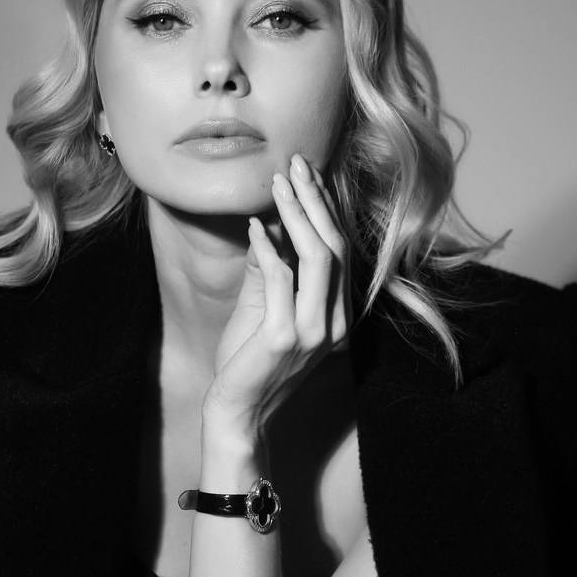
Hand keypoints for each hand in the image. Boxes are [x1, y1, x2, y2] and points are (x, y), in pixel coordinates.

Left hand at [203, 155, 349, 434]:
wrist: (237, 414)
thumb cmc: (247, 363)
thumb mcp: (260, 309)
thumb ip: (268, 271)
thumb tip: (268, 225)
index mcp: (337, 316)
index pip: (339, 251)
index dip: (325, 209)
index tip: (308, 173)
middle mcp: (335, 323)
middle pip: (334, 246)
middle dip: (314, 200)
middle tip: (295, 163)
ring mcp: (314, 332)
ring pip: (317, 256)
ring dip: (297, 214)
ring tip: (277, 183)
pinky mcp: (286, 338)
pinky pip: (281, 279)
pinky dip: (268, 248)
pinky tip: (255, 226)